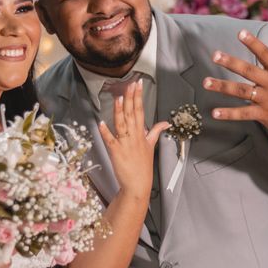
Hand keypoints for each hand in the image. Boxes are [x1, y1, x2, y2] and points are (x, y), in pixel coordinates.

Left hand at [98, 80, 169, 199]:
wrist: (138, 184)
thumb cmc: (143, 166)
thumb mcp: (151, 146)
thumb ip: (156, 132)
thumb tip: (166, 123)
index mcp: (141, 133)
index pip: (140, 110)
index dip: (139, 96)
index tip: (138, 84)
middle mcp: (134, 136)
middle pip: (132, 114)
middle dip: (131, 98)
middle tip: (131, 84)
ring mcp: (125, 144)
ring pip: (122, 124)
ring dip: (120, 111)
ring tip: (119, 98)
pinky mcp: (116, 152)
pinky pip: (110, 140)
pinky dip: (105, 132)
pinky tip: (101, 123)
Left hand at [203, 29, 267, 136]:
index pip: (265, 54)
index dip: (253, 43)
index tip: (240, 32)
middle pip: (249, 71)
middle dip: (231, 63)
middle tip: (215, 55)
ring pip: (242, 91)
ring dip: (222, 86)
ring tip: (205, 82)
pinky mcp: (264, 114)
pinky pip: (243, 113)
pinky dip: (229, 114)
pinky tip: (214, 112)